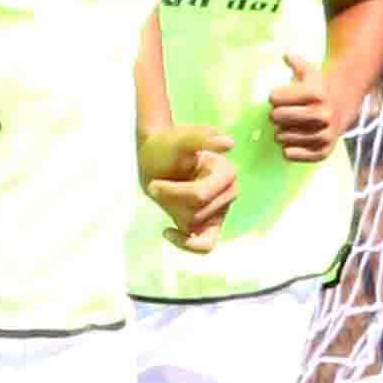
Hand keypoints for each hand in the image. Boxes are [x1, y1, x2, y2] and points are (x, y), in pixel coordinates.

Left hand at [143, 126, 234, 248]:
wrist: (156, 158)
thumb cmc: (166, 147)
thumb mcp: (179, 138)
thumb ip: (201, 137)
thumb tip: (229, 143)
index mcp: (227, 172)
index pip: (199, 196)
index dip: (171, 193)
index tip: (152, 184)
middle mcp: (229, 192)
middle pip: (194, 213)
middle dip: (171, 201)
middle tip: (157, 186)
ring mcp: (221, 209)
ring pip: (192, 226)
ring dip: (172, 211)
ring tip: (166, 194)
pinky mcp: (210, 224)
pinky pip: (205, 246)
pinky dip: (188, 245)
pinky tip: (167, 231)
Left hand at [264, 63, 345, 162]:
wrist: (340, 108)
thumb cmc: (317, 90)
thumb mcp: (309, 73)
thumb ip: (297, 63)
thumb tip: (287, 56)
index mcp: (317, 94)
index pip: (275, 98)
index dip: (274, 97)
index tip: (277, 97)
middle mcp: (323, 114)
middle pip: (278, 117)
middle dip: (274, 115)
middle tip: (279, 115)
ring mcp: (325, 134)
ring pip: (282, 137)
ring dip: (279, 133)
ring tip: (285, 128)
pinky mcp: (324, 151)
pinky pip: (292, 155)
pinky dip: (287, 150)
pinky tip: (289, 143)